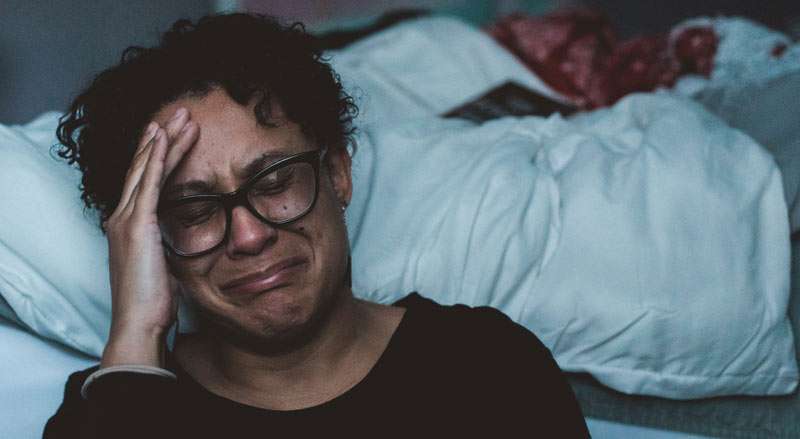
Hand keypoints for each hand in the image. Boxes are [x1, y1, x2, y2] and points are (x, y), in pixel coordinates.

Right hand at [101, 108, 198, 367]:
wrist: (140, 324)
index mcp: (129, 227)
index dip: (159, 155)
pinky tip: (165, 137)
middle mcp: (122, 217)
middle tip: (181, 113)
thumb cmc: (153, 303)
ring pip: (147, 168)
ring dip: (165, 139)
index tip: (174, 134)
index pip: (145, 181)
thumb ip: (168, 245)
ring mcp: (126, 219)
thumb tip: (186, 236)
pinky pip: (148, 183)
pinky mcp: (137, 225)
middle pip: (143, 167)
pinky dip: (157, 157)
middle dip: (162, 138)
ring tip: (182, 116)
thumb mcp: (164, 266)